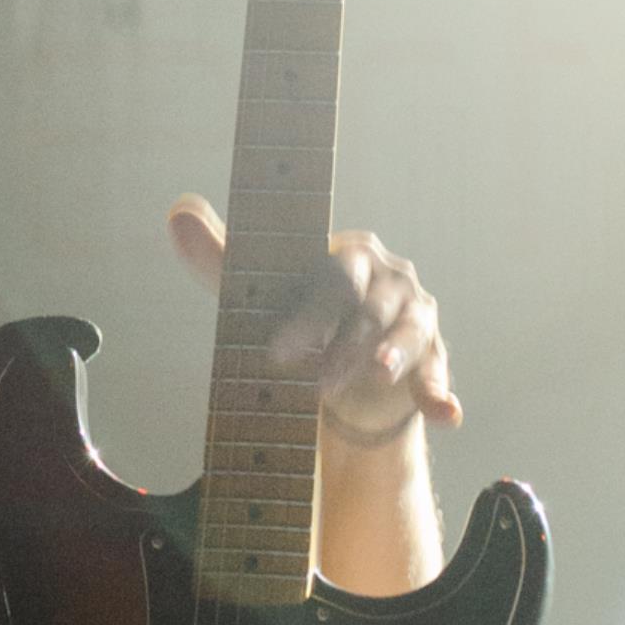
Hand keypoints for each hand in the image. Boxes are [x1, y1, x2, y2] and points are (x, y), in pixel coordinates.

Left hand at [168, 197, 460, 436]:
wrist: (338, 370)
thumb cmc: (297, 320)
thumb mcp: (257, 296)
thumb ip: (221, 258)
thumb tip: (179, 212)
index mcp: (351, 255)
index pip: (332, 278)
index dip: (308, 314)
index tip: (277, 349)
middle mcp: (391, 279)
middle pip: (369, 309)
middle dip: (343, 344)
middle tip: (312, 380)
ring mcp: (416, 318)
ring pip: (409, 335)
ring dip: (394, 356)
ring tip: (378, 373)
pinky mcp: (432, 359)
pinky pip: (438, 375)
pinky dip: (442, 393)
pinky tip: (445, 413)